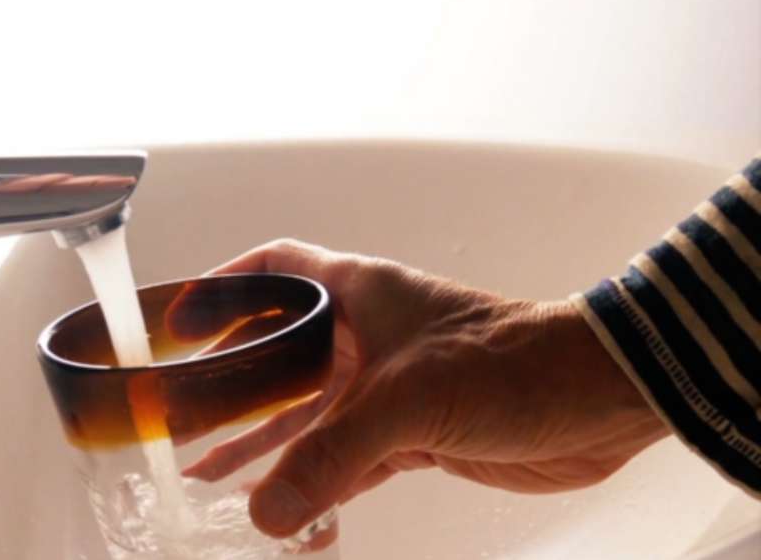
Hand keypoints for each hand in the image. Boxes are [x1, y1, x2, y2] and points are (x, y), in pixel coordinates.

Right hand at [186, 239, 669, 538]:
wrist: (599, 400)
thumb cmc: (512, 362)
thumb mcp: (407, 401)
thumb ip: (331, 457)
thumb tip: (267, 511)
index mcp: (359, 292)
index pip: (277, 269)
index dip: (225, 287)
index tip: (181, 319)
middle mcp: (367, 335)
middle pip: (280, 354)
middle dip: (230, 386)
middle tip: (180, 417)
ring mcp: (388, 386)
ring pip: (307, 415)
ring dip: (261, 443)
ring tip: (204, 471)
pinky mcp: (413, 433)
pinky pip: (343, 457)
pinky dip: (310, 479)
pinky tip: (276, 501)